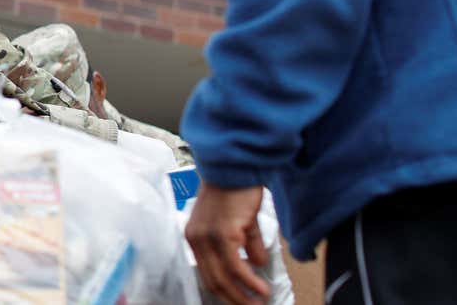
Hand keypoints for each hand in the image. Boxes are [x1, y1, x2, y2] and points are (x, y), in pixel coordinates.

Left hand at [185, 182, 270, 304]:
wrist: (236, 165)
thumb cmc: (237, 189)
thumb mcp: (240, 222)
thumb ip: (247, 245)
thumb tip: (258, 265)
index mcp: (195, 236)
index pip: (206, 274)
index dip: (224, 292)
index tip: (240, 301)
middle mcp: (196, 239)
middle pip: (213, 281)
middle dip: (234, 300)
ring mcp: (207, 237)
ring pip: (223, 278)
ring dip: (243, 295)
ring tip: (259, 302)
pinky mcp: (223, 233)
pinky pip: (236, 266)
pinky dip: (249, 281)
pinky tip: (261, 289)